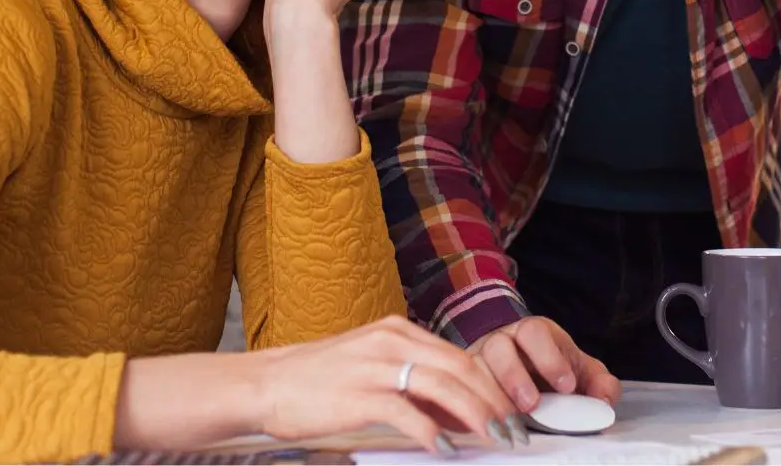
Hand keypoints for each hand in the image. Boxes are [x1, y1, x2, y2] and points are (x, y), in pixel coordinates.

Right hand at [253, 315, 521, 455]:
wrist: (266, 384)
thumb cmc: (318, 382)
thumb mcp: (373, 368)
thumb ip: (413, 383)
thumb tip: (455, 412)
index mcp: (398, 331)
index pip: (460, 356)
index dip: (492, 384)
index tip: (511, 411)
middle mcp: (392, 341)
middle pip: (460, 368)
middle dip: (494, 400)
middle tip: (514, 430)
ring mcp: (375, 366)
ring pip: (443, 386)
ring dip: (476, 414)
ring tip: (495, 439)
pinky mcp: (359, 394)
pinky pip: (407, 412)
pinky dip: (432, 431)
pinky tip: (447, 448)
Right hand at [467, 316, 622, 410]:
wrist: (522, 364)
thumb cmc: (553, 367)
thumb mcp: (581, 370)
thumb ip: (600, 382)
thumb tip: (604, 400)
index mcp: (533, 332)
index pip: (536, 333)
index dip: (550, 359)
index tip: (566, 386)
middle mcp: (503, 341)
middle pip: (500, 346)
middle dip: (515, 375)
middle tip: (532, 404)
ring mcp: (480, 359)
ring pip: (474, 366)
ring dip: (492, 392)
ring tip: (512, 417)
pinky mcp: (466, 380)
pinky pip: (463, 388)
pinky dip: (475, 405)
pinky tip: (490, 422)